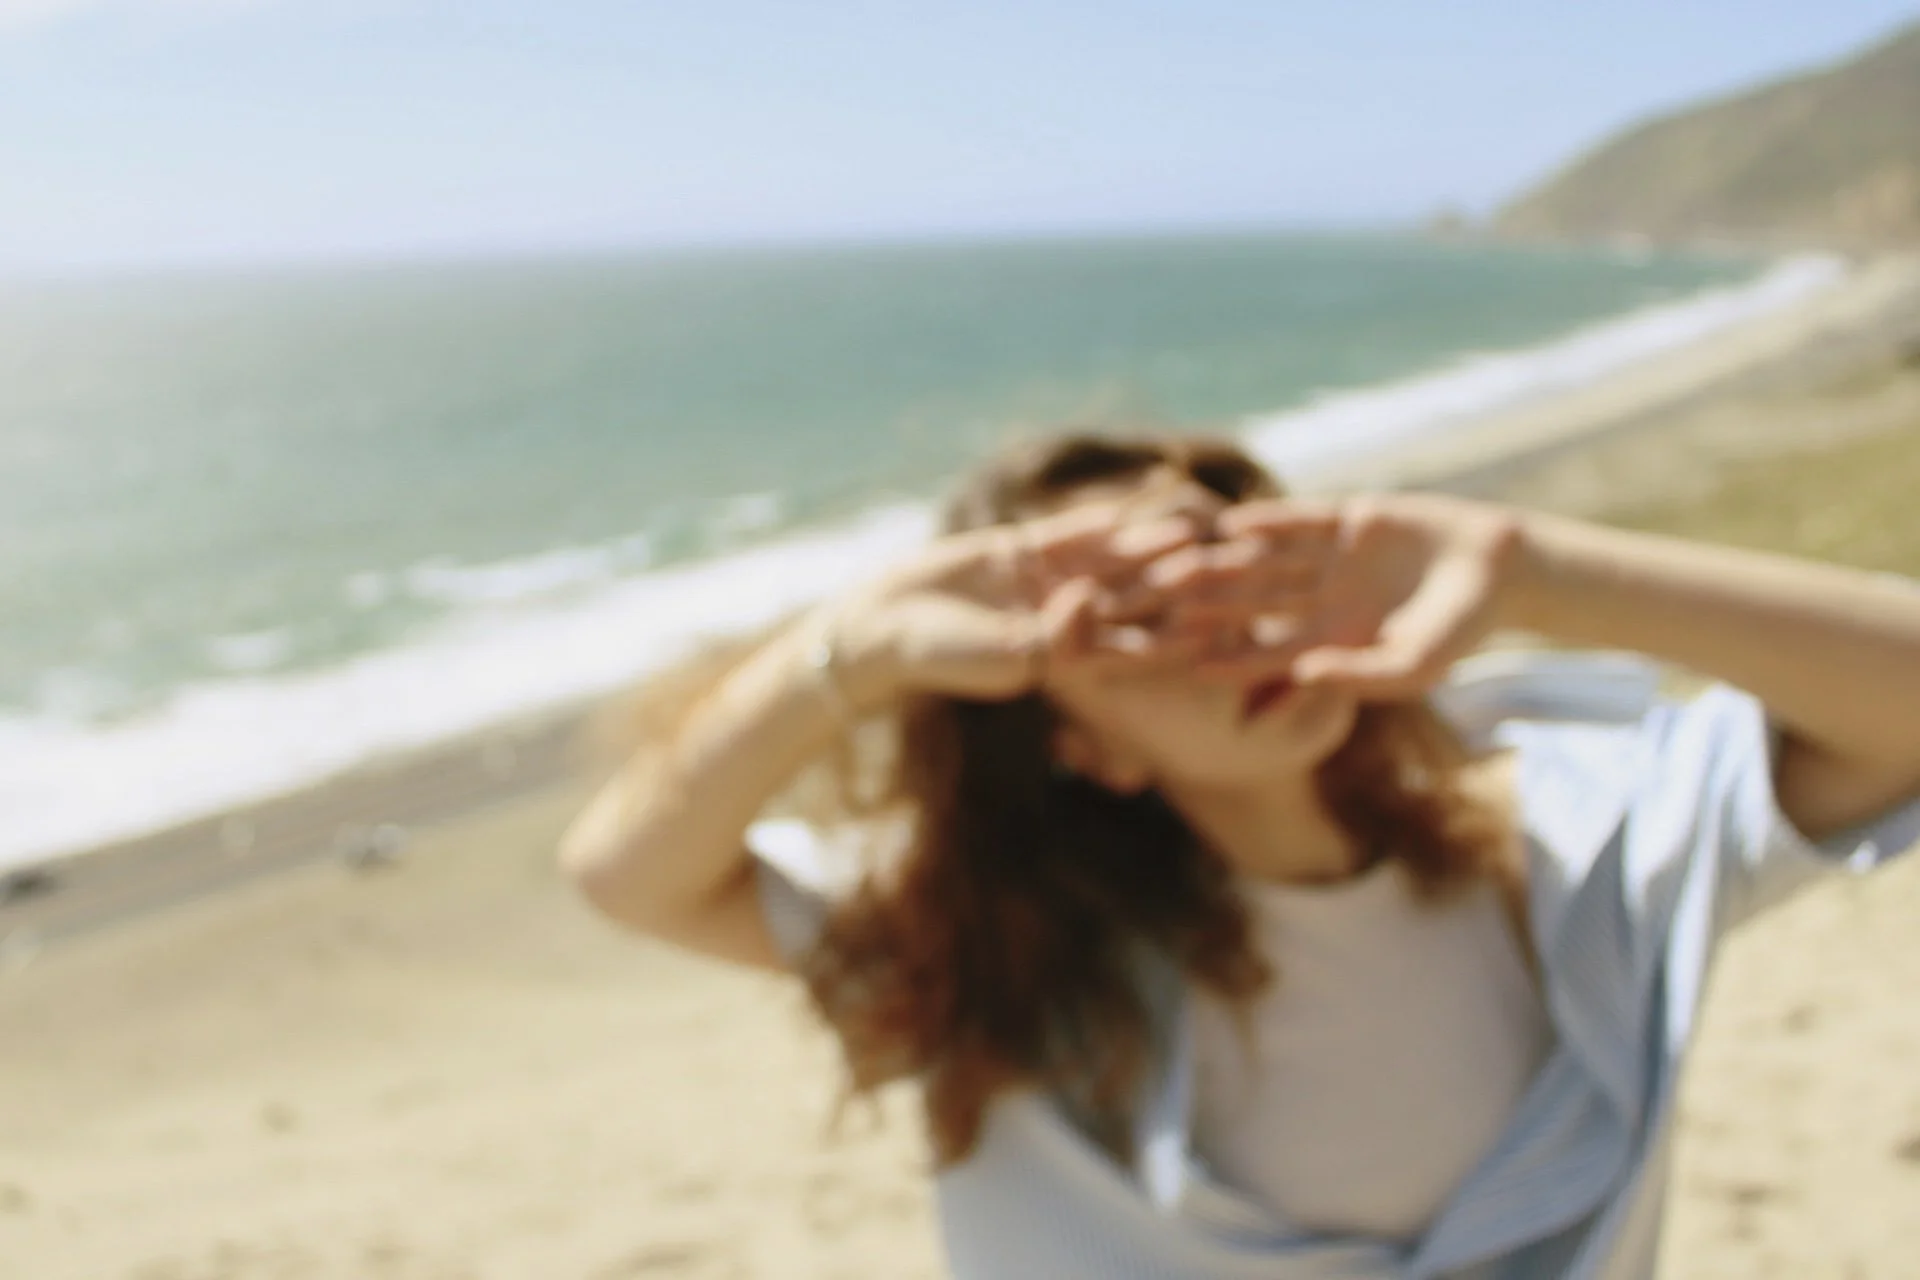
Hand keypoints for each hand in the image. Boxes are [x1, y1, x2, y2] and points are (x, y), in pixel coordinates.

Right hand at [826, 502, 1209, 702]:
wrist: (886, 628)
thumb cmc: (944, 656)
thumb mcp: (1003, 654)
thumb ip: (1051, 634)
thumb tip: (1092, 601)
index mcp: (1067, 660)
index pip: (1133, 648)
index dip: (1174, 637)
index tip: (1220, 629)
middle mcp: (1062, 622)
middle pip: (1130, 602)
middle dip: (1176, 588)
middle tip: (1226, 573)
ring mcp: (1041, 586)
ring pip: (1105, 564)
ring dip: (1146, 549)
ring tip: (1192, 532)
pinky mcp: (1018, 553)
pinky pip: (1064, 535)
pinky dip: (1094, 523)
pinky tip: (1132, 508)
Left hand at [1128, 494, 1524, 698]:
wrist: (1499, 570)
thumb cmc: (1457, 631)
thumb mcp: (1411, 665)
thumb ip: (1356, 675)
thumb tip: (1300, 676)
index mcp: (1332, 641)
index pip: (1270, 654)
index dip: (1231, 659)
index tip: (1189, 667)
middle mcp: (1322, 600)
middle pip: (1256, 605)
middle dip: (1211, 609)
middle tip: (1161, 614)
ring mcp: (1331, 558)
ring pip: (1266, 562)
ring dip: (1225, 566)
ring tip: (1179, 567)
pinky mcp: (1346, 520)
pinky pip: (1298, 522)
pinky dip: (1267, 523)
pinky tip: (1229, 525)